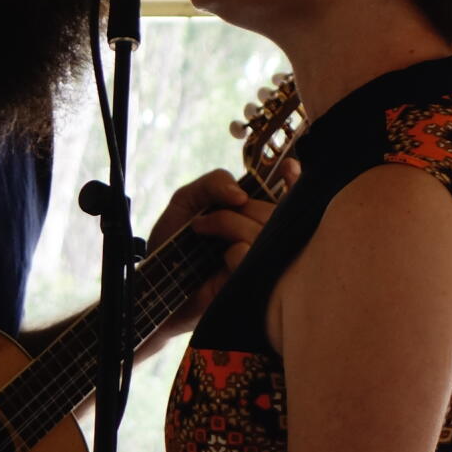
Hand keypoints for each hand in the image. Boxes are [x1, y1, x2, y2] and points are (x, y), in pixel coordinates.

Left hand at [148, 166, 292, 339]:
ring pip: (264, 232)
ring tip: (201, 231)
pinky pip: (253, 257)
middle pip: (276, 212)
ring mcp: (262, 264)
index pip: (292, 198)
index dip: (296, 181)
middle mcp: (266, 240)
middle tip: (204, 220)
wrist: (154, 280)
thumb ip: (213, 183)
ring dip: (228, 224)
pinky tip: (219, 257)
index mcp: (256, 219)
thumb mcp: (188, 201)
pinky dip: (234, 251)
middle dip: (240, 208)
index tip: (289, 166)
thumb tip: (240, 194)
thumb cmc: (174, 242)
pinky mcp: (251, 286)